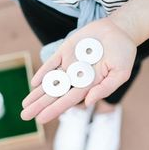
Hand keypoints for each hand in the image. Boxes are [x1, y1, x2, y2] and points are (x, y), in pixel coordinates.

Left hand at [21, 18, 136, 123]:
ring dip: (37, 92)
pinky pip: (52, 62)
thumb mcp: (121, 73)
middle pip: (55, 94)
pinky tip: (34, 83)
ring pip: (50, 81)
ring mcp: (70, 63)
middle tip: (25, 116)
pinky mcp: (66, 50)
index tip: (40, 119)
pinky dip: (43, 72)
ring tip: (25, 104)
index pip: (68, 100)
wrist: (119, 31)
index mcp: (89, 84)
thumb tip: (88, 102)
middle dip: (40, 105)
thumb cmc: (123, 53)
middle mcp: (77, 76)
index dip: (54, 109)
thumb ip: (105, 88)